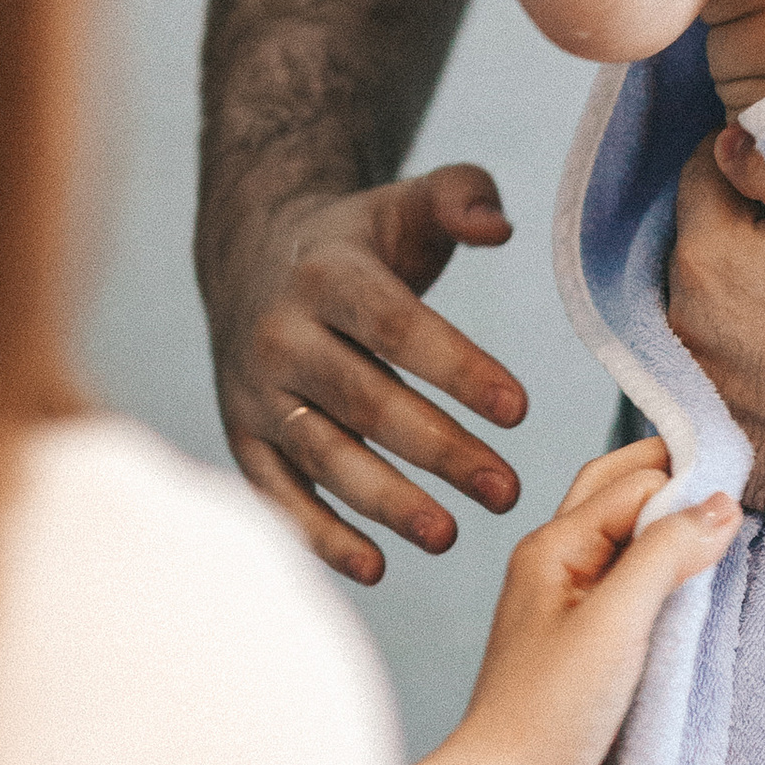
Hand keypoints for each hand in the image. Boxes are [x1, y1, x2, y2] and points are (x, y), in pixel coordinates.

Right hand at [205, 166, 527, 584]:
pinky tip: (375, 567)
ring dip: (386, 502)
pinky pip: (279, 493)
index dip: (457, 368)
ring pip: (323, 455)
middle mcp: (281, 335)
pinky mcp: (244, 436)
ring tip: (450, 536)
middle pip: (365, 400)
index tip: (519, 410)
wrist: (252, 258)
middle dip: (439, 451)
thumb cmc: (357, 242)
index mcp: (327, 275)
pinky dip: (320, 535)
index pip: (397, 327)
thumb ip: (460, 196)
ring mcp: (258, 393)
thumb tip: (497, 227)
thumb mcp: (406, 204)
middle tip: (507, 490)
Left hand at [405, 443, 739, 764]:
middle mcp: (560, 570)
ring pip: (632, 549)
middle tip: (736, 485)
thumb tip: (719, 505)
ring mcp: (575, 612)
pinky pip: (639, 599)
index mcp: (552, 548)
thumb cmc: (545, 713)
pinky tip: (705, 596)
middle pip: (623, 501)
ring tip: (729, 537)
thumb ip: (665, 554)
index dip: (685, 475)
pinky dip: (673, 587)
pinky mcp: (593, 655)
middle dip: (674, 484)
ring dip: (675, 537)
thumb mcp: (616, 621)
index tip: (742, 478)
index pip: (631, 482)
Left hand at [667, 131, 764, 538]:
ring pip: (703, 324)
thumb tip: (726, 141)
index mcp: (708, 260)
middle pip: (695, 254)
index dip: (744, 169)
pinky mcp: (724, 451)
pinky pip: (719, 395)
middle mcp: (683, 331)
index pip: (699, 177)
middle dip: (736, 241)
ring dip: (735, 312)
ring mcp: (698, 399)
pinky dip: (745, 380)